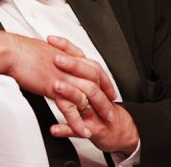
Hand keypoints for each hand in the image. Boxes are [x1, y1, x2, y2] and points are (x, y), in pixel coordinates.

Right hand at [0, 30, 113, 139]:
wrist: (10, 51)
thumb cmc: (20, 50)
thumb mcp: (42, 51)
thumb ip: (52, 57)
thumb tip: (53, 60)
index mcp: (67, 55)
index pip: (94, 66)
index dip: (104, 79)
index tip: (109, 88)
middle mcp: (68, 65)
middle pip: (96, 80)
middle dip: (106, 96)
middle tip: (111, 108)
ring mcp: (63, 76)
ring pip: (87, 94)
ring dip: (97, 109)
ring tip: (103, 121)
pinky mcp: (53, 88)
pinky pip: (70, 108)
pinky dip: (78, 121)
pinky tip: (82, 130)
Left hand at [47, 36, 139, 155]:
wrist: (118, 130)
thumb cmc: (100, 106)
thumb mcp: (88, 85)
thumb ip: (73, 71)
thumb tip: (53, 54)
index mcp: (93, 79)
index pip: (81, 58)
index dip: (67, 48)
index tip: (51, 40)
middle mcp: (96, 92)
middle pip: (88, 74)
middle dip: (72, 65)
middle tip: (56, 58)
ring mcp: (95, 110)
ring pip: (84, 100)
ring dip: (70, 92)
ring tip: (55, 86)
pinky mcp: (93, 129)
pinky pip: (79, 129)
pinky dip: (66, 129)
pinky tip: (54, 128)